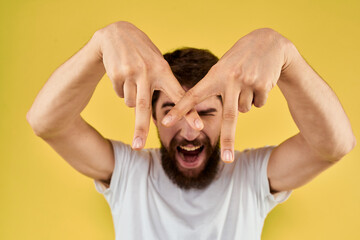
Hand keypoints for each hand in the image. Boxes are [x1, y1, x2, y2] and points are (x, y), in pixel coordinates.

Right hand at [94, 21, 201, 148]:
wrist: (117, 34)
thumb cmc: (143, 53)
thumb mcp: (157, 63)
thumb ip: (162, 84)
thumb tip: (154, 111)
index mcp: (163, 70)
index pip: (179, 96)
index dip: (189, 113)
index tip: (198, 127)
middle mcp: (148, 72)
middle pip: (144, 107)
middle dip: (140, 129)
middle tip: (138, 146)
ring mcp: (131, 73)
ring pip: (131, 103)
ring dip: (132, 97)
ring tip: (133, 77)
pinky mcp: (116, 74)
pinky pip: (119, 94)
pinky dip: (121, 89)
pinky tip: (122, 73)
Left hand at [162, 28, 291, 161]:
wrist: (269, 42)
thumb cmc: (239, 58)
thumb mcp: (224, 67)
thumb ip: (218, 88)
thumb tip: (229, 113)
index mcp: (214, 75)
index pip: (192, 96)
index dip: (179, 110)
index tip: (165, 122)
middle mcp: (230, 79)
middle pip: (228, 117)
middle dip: (228, 140)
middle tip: (228, 160)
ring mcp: (247, 82)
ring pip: (244, 109)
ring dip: (245, 101)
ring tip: (248, 80)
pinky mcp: (263, 85)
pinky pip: (259, 104)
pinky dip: (259, 97)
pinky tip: (260, 80)